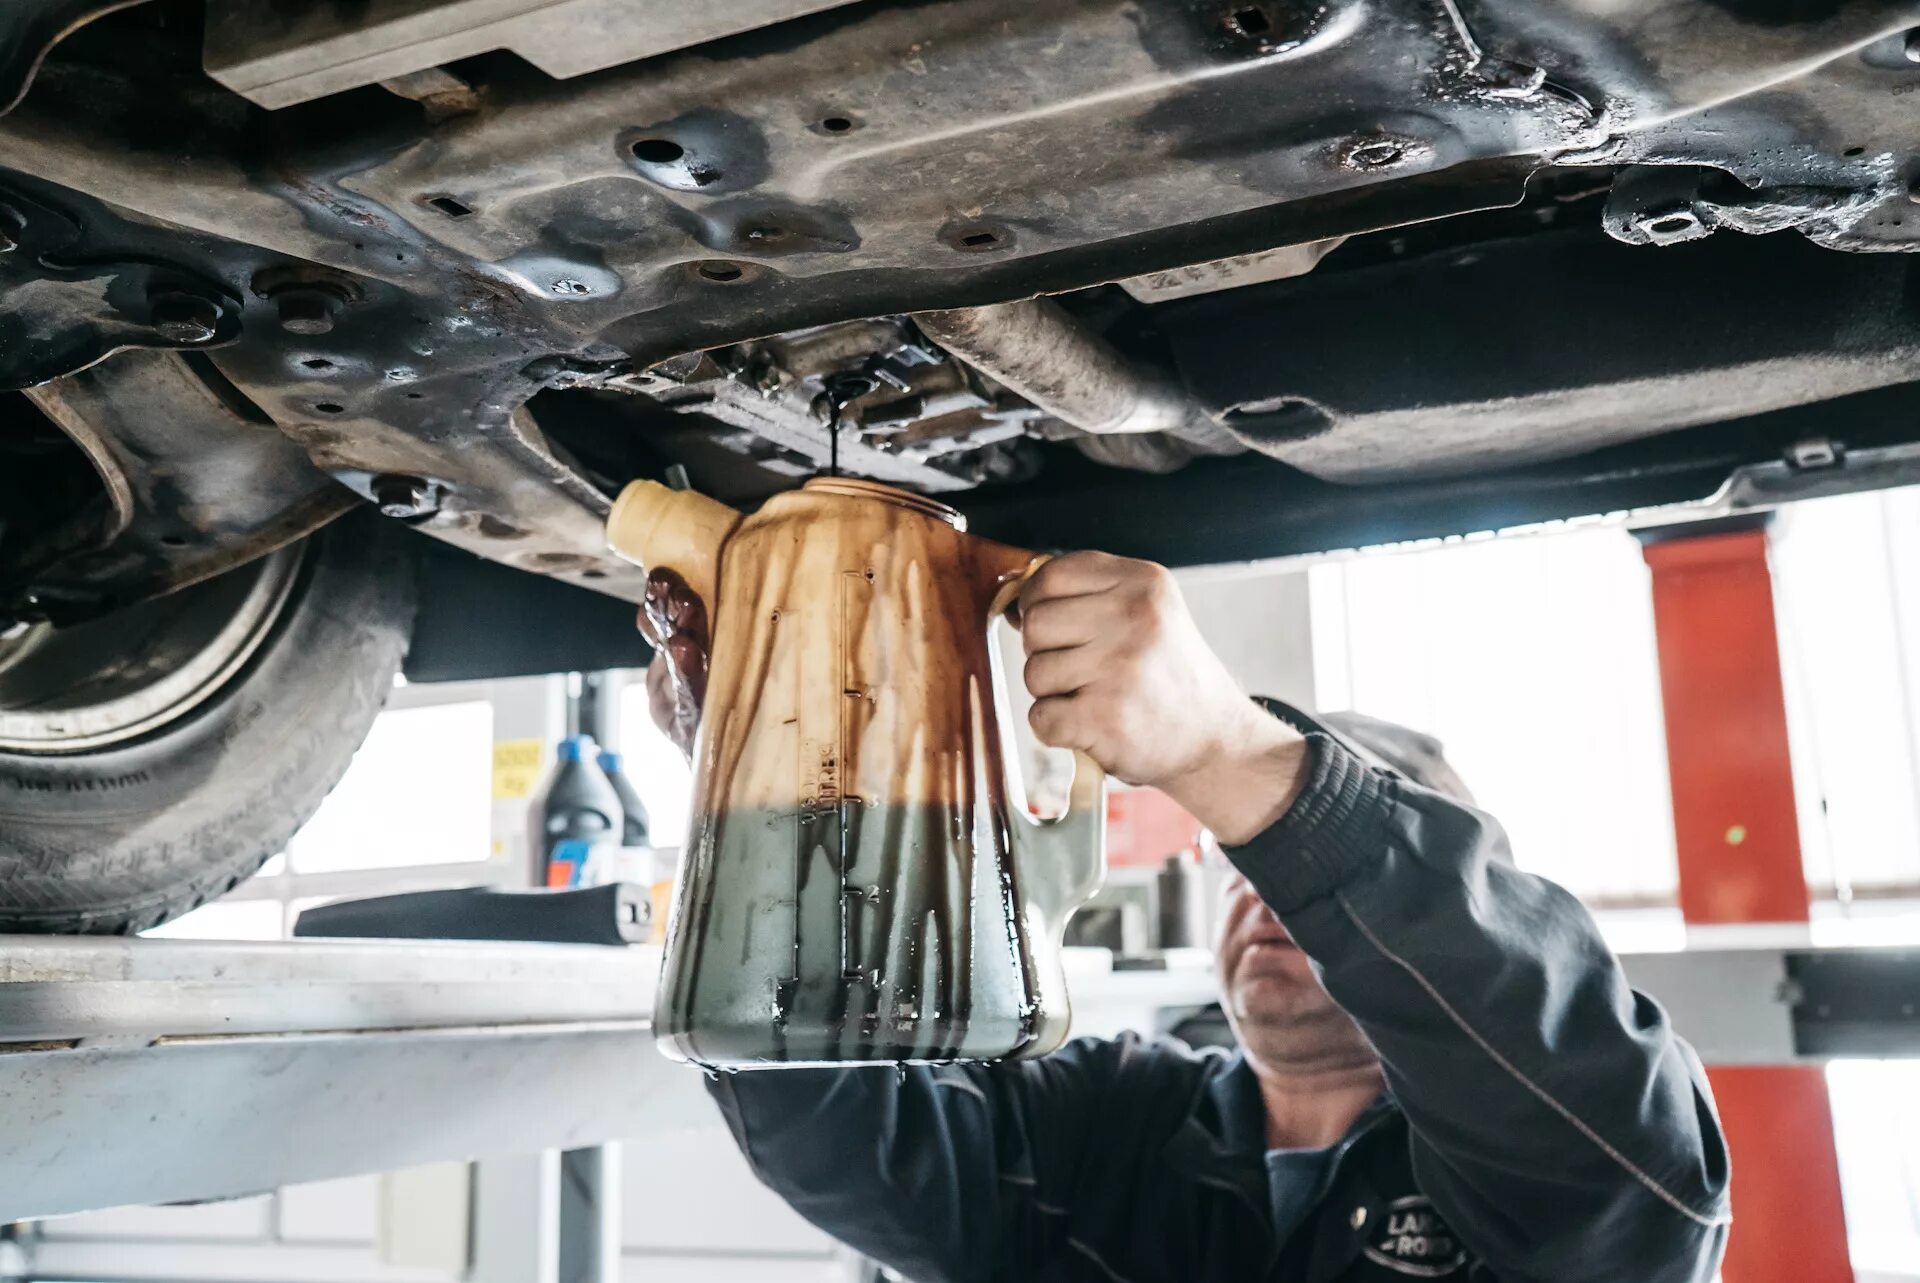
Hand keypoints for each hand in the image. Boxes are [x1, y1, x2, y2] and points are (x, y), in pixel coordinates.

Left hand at [1017, 552, 1309, 844]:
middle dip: (1046, 652)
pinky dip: (1057, 729)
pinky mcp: (1104, 718)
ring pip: (1034, 672)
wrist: (1216, 740)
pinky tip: (1094, 725)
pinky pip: (1040, 717)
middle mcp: (1133, 617)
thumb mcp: (1146, 613)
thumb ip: (1085, 597)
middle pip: (1035, 624)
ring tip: (1098, 697)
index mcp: (1142, 581)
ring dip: (1054, 693)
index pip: (1050, 575)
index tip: (1056, 627)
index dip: (1036, 603)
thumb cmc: (1167, 676)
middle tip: (1084, 670)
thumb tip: (1011, 600)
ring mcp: (1119, 668)